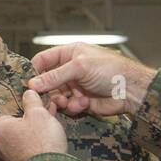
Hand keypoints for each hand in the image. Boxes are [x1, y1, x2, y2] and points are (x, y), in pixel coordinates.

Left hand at [0, 89, 68, 160]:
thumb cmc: (42, 141)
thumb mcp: (38, 113)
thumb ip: (31, 100)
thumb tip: (28, 92)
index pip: (4, 107)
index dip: (20, 100)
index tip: (31, 97)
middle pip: (13, 121)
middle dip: (29, 113)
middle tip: (44, 106)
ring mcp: (6, 155)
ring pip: (20, 133)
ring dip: (33, 125)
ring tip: (50, 116)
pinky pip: (25, 144)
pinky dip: (34, 138)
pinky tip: (48, 132)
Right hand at [26, 43, 154, 116]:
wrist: (131, 90)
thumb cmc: (112, 70)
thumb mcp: (80, 67)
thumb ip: (54, 76)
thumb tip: (33, 83)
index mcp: (69, 54)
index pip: (43, 60)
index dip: (34, 71)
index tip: (28, 83)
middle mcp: (70, 69)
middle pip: (47, 81)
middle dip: (46, 91)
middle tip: (45, 98)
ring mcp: (75, 86)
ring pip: (56, 96)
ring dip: (60, 100)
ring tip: (67, 101)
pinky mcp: (81, 100)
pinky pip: (67, 106)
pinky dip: (72, 106)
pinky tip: (83, 103)